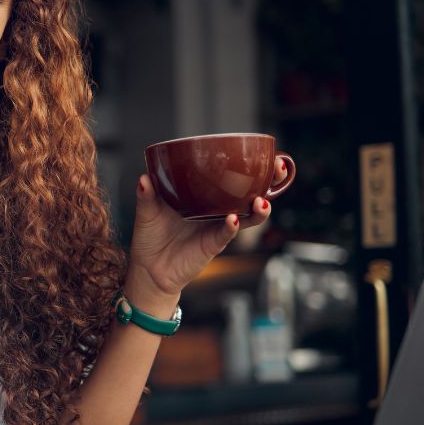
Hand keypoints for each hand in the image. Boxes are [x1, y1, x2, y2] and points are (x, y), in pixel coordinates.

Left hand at [127, 158, 291, 297]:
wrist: (148, 269)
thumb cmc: (151, 238)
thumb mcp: (147, 211)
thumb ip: (147, 195)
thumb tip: (145, 177)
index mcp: (205, 197)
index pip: (234, 180)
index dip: (253, 168)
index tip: (269, 155)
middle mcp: (216, 211)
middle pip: (251, 195)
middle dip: (269, 183)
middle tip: (278, 170)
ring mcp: (216, 228)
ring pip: (246, 216)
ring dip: (257, 209)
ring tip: (260, 202)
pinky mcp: (212, 245)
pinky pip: (225, 235)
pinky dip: (231, 227)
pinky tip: (233, 219)